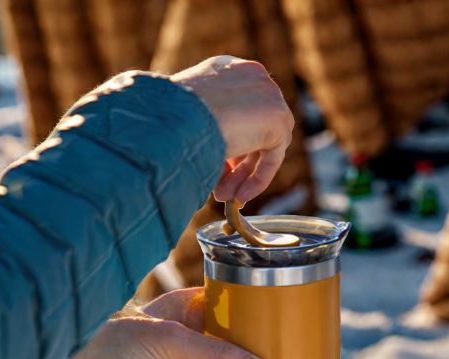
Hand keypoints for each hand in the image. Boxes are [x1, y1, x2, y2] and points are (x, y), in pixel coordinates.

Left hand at [57, 288, 271, 358]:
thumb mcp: (168, 339)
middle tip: (302, 342)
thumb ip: (214, 354)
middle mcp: (198, 333)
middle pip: (241, 335)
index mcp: (190, 305)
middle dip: (266, 339)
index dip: (259, 303)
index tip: (289, 305)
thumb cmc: (115, 345)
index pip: (234, 300)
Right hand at [171, 56, 293, 202]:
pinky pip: (272, 157)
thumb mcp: (186, 122)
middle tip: (220, 190)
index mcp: (225, 70)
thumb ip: (206, 133)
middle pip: (252, 129)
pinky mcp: (279, 118)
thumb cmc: (170, 120)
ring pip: (262, 145)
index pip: (237, 111)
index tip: (217, 169)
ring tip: (224, 199)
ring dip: (242, 176)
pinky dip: (257, 179)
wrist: (178, 117)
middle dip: (235, 165)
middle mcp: (251, 77)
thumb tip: (216, 161)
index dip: (228, 145)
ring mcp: (269, 95)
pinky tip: (239, 197)